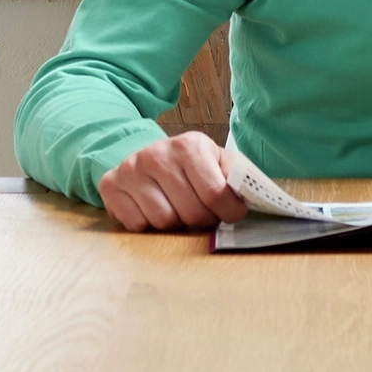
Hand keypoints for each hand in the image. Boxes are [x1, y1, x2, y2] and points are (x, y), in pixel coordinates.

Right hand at [99, 131, 250, 232]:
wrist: (147, 157)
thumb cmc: (192, 167)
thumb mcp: (218, 163)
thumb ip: (239, 178)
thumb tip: (260, 199)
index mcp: (190, 145)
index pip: (216, 193)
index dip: (228, 212)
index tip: (230, 213)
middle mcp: (157, 153)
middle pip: (191, 212)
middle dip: (202, 220)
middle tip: (201, 212)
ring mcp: (131, 169)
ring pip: (163, 221)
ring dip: (175, 223)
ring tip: (177, 208)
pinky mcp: (111, 186)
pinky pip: (138, 225)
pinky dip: (149, 225)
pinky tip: (153, 207)